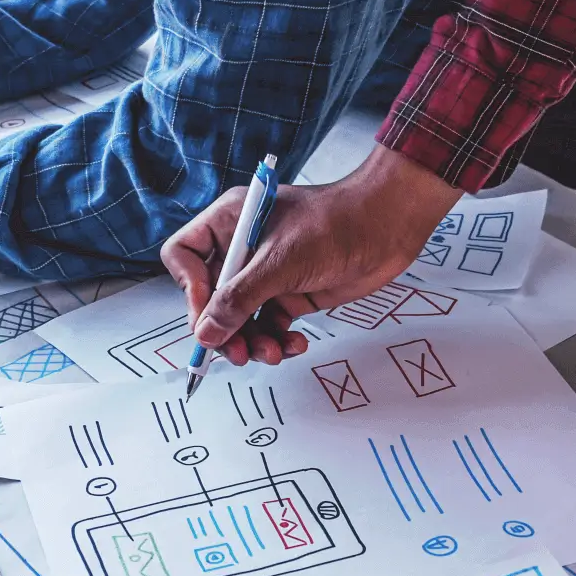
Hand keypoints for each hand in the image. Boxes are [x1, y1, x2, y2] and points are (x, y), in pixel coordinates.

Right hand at [160, 145, 462, 365]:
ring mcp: (266, 273)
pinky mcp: (289, 294)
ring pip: (239, 319)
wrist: (390, 226)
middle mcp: (243, 248)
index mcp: (229, 222)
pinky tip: (294, 344)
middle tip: (236, 353)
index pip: (185, 256)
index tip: (209, 316)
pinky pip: (268, 326)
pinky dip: (278, 340)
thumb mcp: (281, 262)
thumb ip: (239, 299)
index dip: (190, 289)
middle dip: (224, 328)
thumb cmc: (337, 223)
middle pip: (210, 297)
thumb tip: (206, 332)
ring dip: (251, 342)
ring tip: (271, 353)